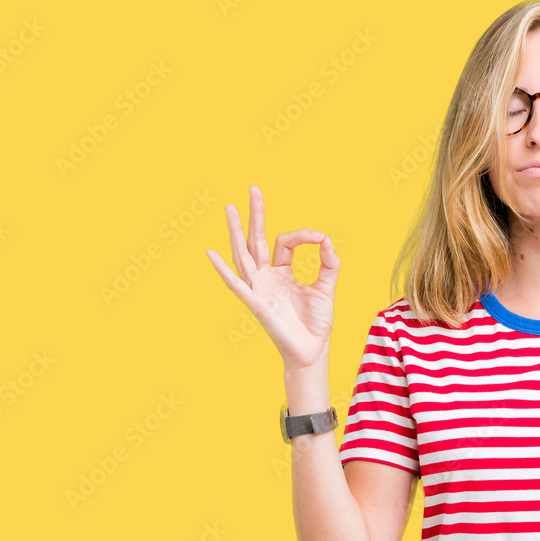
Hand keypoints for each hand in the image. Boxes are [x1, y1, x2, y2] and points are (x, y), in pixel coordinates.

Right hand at [206, 185, 340, 369]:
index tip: (321, 238)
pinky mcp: (256, 303)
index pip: (285, 242)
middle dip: (255, 215)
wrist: (312, 351)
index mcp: (282, 272)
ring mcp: (259, 289)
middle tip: (253, 189)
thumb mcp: (327, 287)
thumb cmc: (316, 323)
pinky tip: (210, 253)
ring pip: (244, 254)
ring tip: (229, 208)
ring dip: (236, 232)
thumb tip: (326, 239)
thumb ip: (329, 263)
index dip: (303, 235)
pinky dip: (223, 270)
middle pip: (257, 240)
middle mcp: (267, 277)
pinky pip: (236, 284)